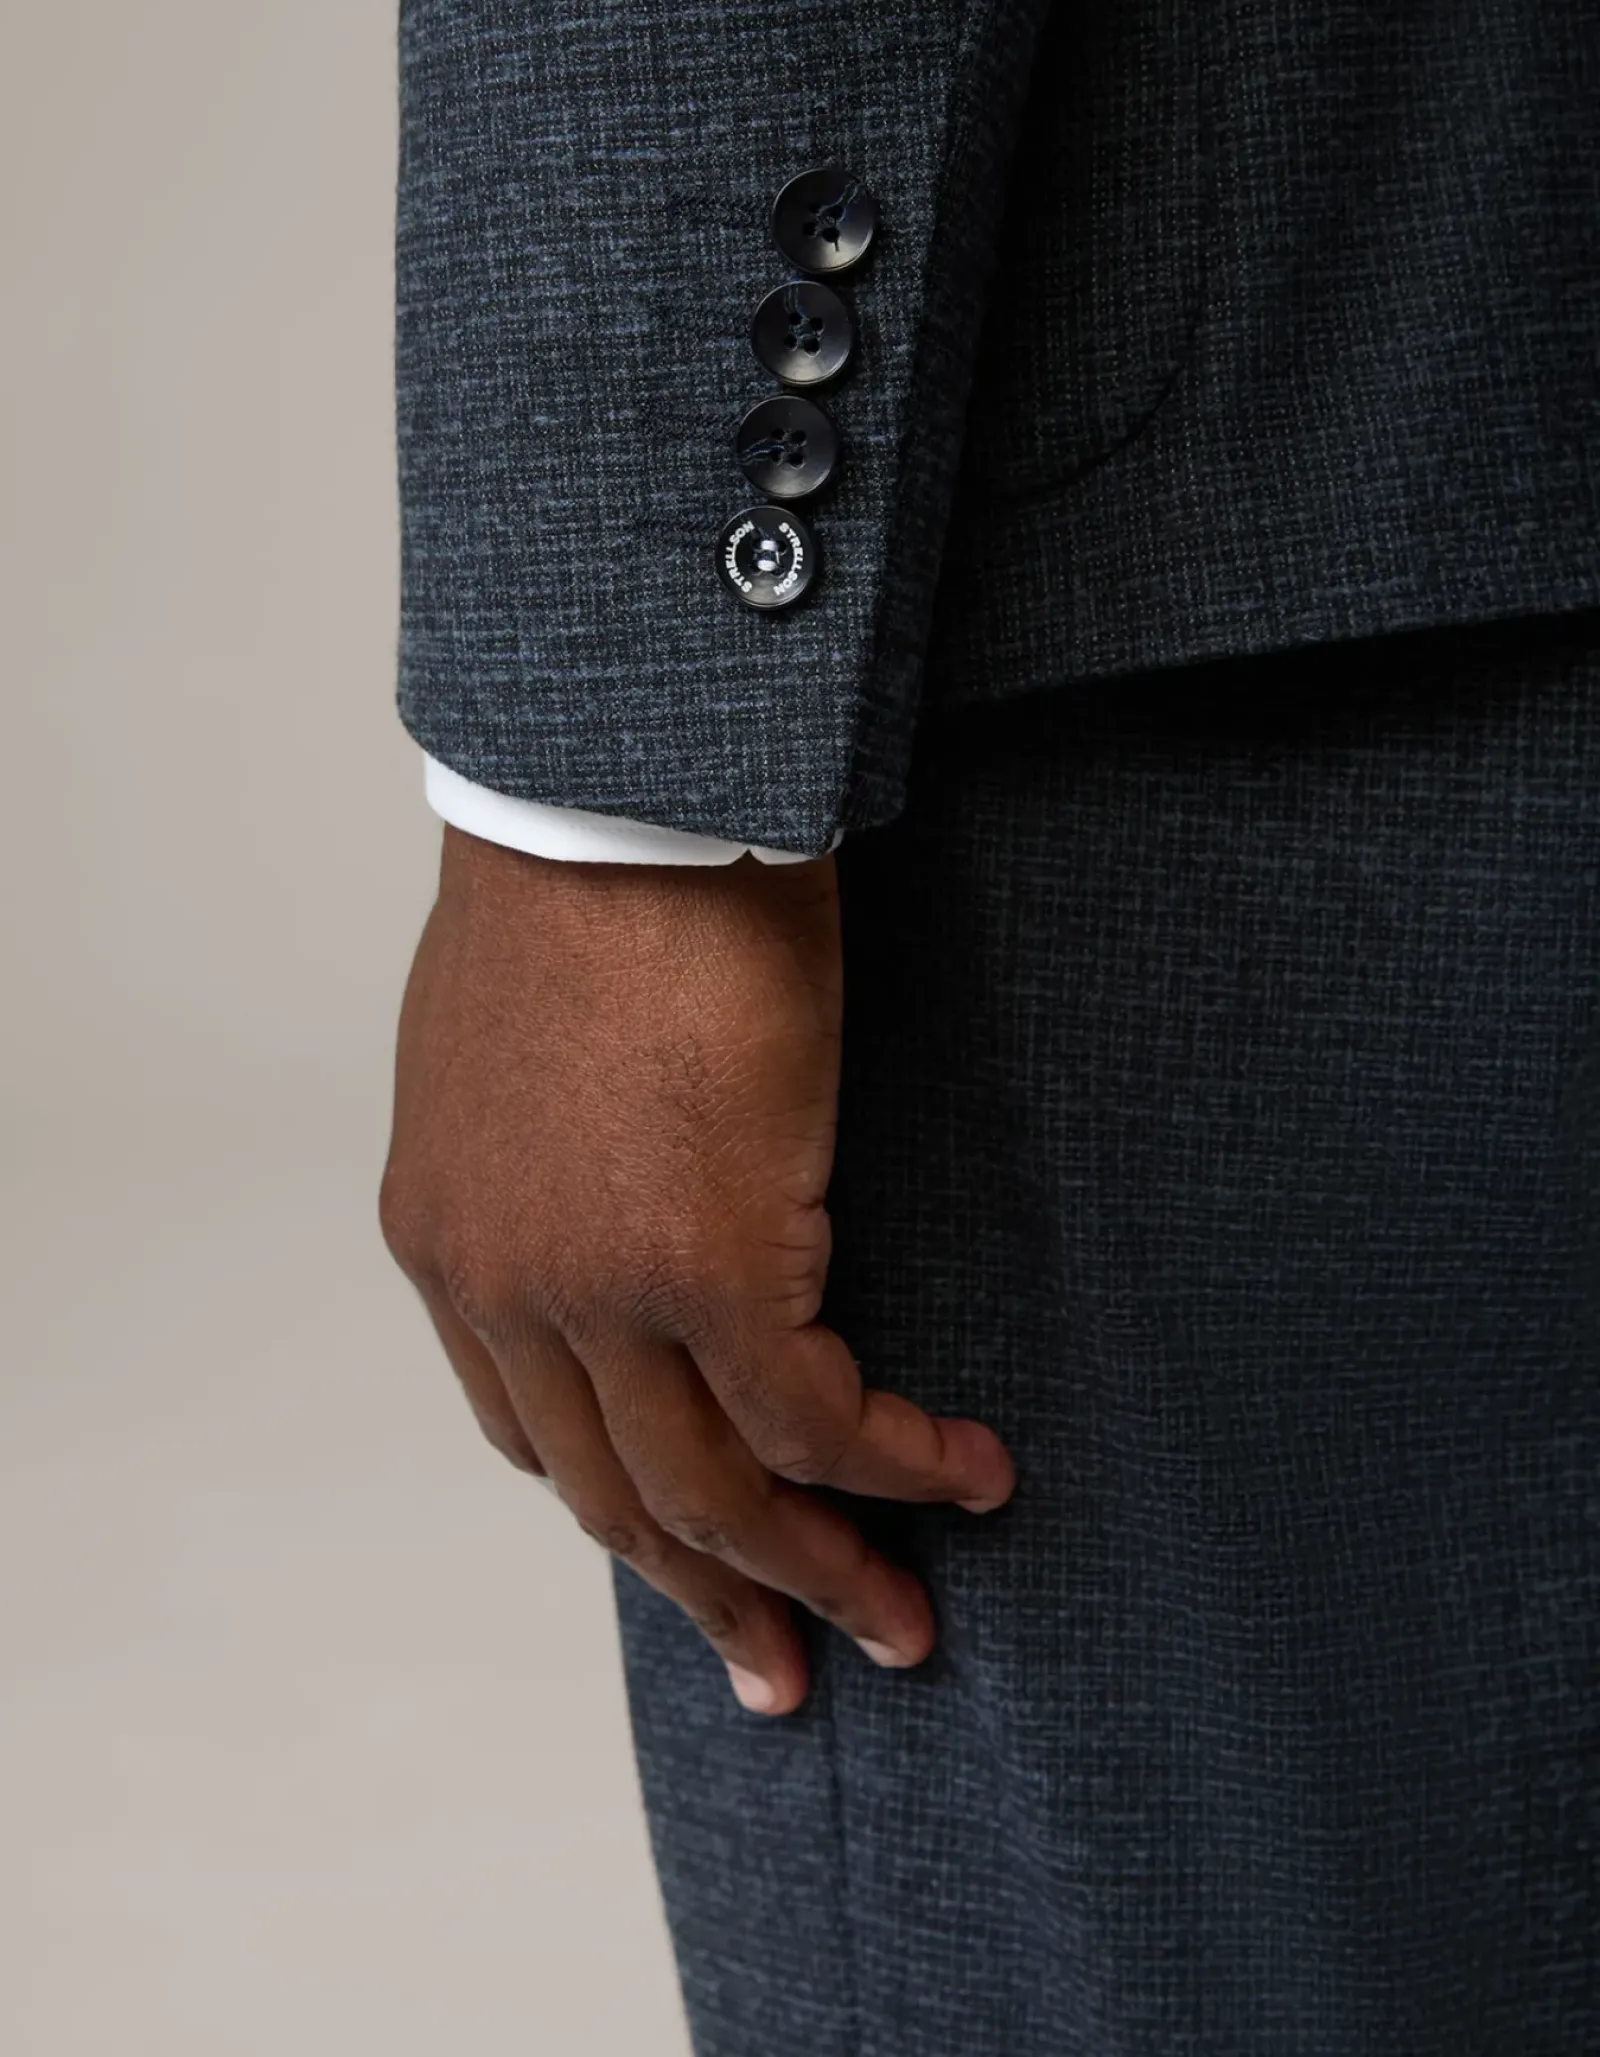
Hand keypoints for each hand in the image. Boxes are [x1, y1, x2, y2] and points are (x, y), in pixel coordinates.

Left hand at [380, 824, 1013, 1715]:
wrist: (616, 796)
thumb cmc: (591, 884)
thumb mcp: (524, 1046)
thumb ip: (545, 1154)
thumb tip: (623, 1196)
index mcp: (452, 1238)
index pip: (531, 1431)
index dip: (626, 1506)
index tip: (696, 1548)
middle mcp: (505, 1290)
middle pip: (616, 1499)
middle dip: (713, 1596)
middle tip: (786, 1670)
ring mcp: (597, 1291)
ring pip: (716, 1495)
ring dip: (822, 1572)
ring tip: (904, 1623)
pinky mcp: (709, 1266)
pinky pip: (818, 1420)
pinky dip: (899, 1465)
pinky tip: (970, 1474)